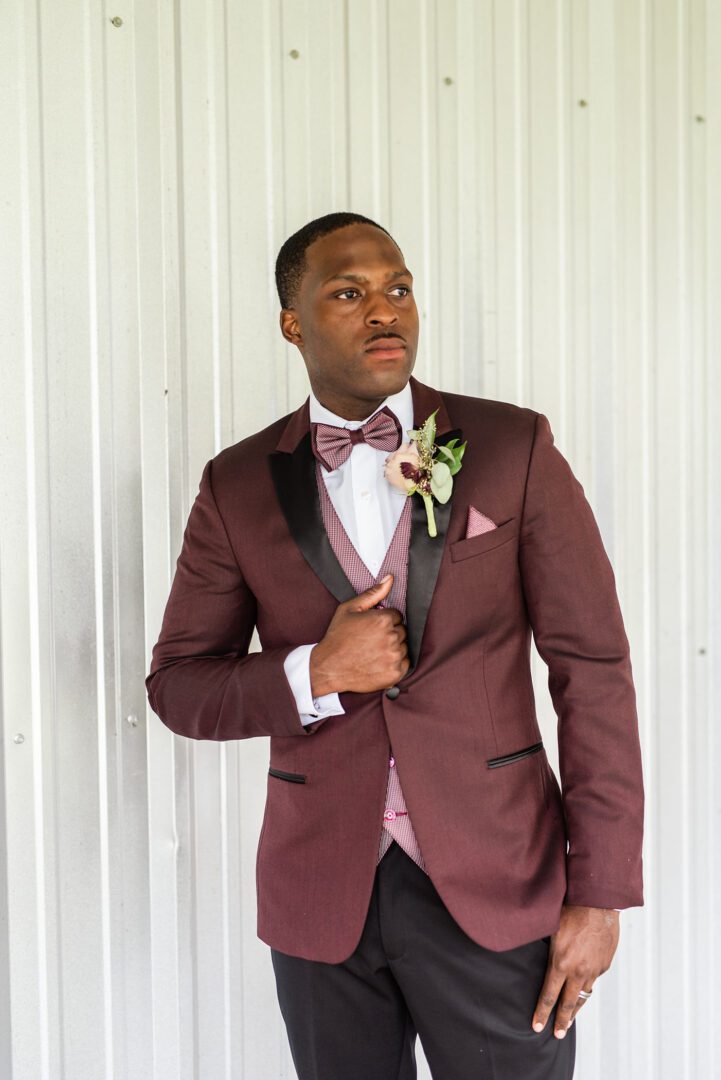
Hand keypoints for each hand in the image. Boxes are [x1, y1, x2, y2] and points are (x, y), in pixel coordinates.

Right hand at [309, 575, 408, 695]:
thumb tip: (390, 579)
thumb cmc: (337, 638)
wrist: (329, 667)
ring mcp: (394, 656)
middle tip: (371, 641)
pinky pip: (405, 663)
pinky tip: (379, 662)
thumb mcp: (350, 609)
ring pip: (404, 647)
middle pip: (402, 631)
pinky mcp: (395, 673)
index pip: (397, 616)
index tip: (372, 629)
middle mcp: (392, 637)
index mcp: (383, 620)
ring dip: (393, 648)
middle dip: (389, 633)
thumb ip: (373, 593)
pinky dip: (395, 663)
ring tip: (373, 652)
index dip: (384, 621)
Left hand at [532, 905, 618, 1038]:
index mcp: (561, 963)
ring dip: (575, 1008)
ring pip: (583, 995)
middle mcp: (578, 971)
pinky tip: (582, 985)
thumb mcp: (550, 929)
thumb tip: (534, 955)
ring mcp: (594, 969)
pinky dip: (586, 984)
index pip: (549, 995)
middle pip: (568, 1003)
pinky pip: (594, 978)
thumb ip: (546, 949)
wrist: (598, 902)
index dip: (542, 1012)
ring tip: (569, 1019)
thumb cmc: (570, 910)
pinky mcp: (605, 964)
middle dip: (561, 1021)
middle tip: (557, 1034)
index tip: (537, 1026)